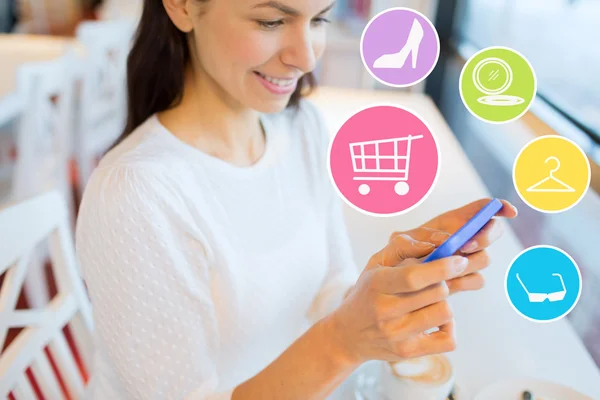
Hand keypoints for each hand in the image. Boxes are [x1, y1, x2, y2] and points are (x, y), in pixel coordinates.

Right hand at [329, 234, 466, 365]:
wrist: (349, 334)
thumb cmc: (368, 292)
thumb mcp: (376, 263)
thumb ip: (403, 247)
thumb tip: (435, 246)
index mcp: (377, 284)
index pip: (414, 277)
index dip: (442, 268)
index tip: (459, 261)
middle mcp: (385, 311)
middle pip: (437, 293)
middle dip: (442, 282)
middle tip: (434, 282)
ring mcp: (397, 334)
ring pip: (445, 313)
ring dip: (444, 303)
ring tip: (430, 301)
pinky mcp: (408, 352)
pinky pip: (448, 340)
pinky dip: (449, 328)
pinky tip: (436, 321)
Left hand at [400, 198, 517, 293]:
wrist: (390, 287)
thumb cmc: (392, 260)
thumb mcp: (397, 245)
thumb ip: (412, 241)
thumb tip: (438, 245)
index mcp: (450, 223)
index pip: (480, 209)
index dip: (497, 207)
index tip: (509, 211)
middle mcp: (462, 239)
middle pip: (492, 231)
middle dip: (485, 236)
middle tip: (465, 245)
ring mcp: (464, 260)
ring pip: (484, 257)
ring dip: (471, 260)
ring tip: (448, 267)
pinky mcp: (462, 280)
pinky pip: (476, 279)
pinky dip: (465, 281)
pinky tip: (448, 283)